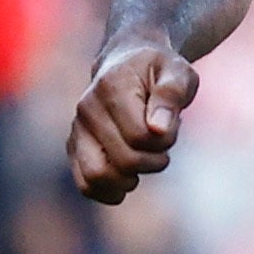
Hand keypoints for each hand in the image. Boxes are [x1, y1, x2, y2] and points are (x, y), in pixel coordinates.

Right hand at [68, 41, 197, 203]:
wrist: (128, 62)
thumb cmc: (159, 70)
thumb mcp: (178, 73)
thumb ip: (172, 96)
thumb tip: (158, 130)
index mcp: (112, 87)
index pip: (141, 136)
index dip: (165, 141)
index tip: (172, 127)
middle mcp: (87, 109)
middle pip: (123, 161)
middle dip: (153, 161)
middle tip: (162, 148)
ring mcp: (78, 129)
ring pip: (96, 177)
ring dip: (129, 180)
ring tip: (142, 165)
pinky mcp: (75, 146)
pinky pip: (86, 183)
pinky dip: (108, 191)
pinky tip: (127, 182)